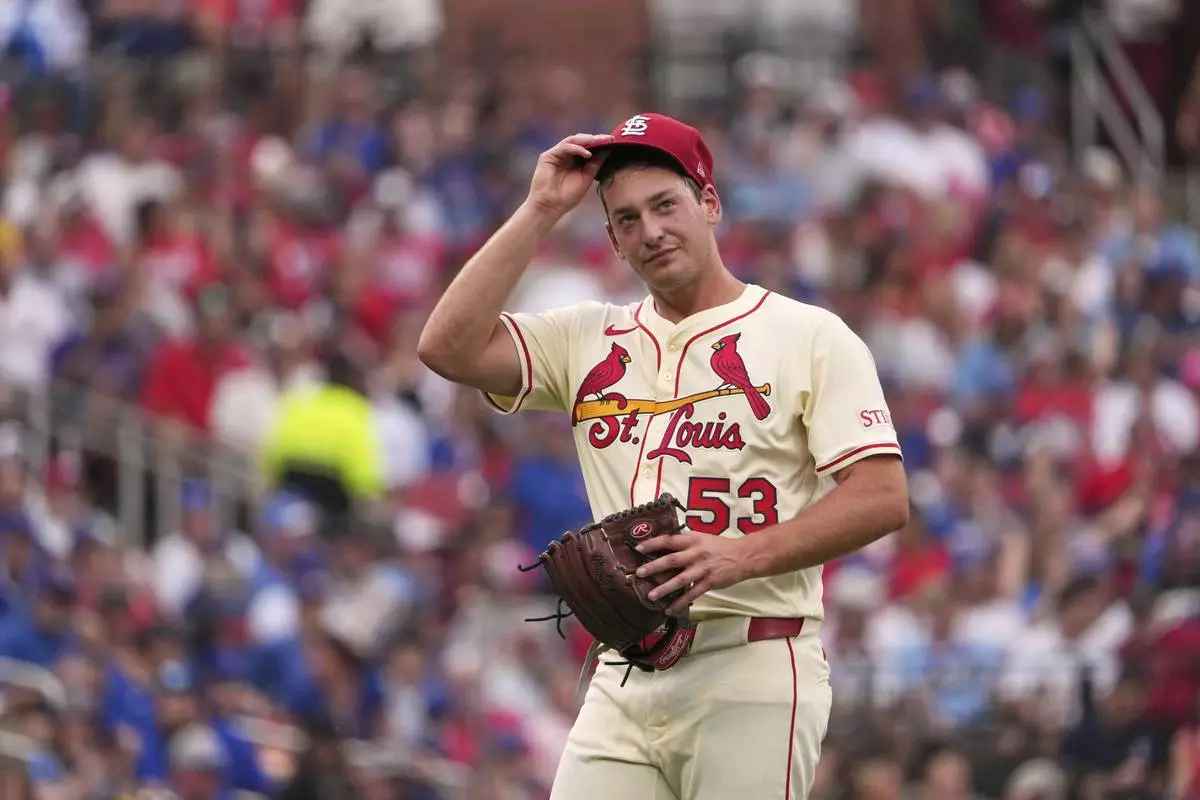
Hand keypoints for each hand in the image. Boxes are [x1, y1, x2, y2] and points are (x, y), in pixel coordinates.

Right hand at [526, 133, 613, 218]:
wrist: (550, 207)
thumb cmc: (567, 197)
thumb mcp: (586, 178)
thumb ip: (594, 164)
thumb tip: (607, 151)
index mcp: (573, 161)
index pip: (587, 147)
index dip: (599, 143)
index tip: (613, 142)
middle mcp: (564, 155)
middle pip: (580, 141)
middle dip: (595, 139)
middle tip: (609, 139)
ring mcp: (556, 155)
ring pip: (572, 140)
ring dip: (587, 140)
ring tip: (600, 141)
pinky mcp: (548, 156)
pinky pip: (565, 147)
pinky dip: (577, 148)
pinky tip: (587, 153)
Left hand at [634, 533, 748, 614]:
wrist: (744, 556)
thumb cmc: (720, 546)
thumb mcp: (701, 538)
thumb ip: (684, 542)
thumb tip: (663, 545)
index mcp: (692, 540)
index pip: (669, 540)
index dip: (653, 543)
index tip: (638, 549)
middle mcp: (696, 553)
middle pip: (672, 560)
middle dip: (654, 567)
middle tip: (639, 573)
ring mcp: (702, 569)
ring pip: (680, 580)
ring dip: (664, 588)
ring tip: (651, 596)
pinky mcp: (709, 582)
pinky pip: (692, 594)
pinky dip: (680, 602)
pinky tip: (669, 609)